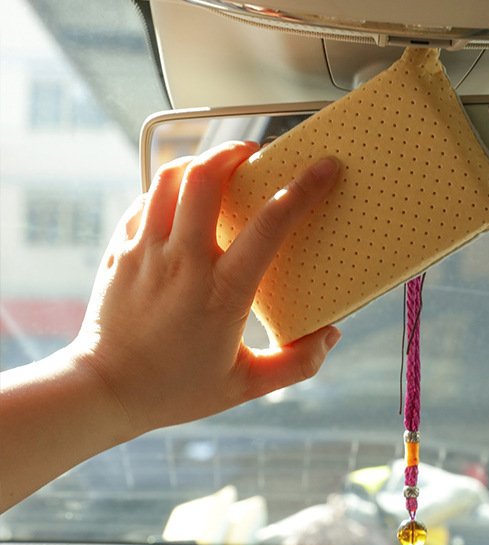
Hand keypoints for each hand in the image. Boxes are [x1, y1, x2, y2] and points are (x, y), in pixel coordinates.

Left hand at [72, 142, 341, 437]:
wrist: (102, 392)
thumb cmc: (174, 389)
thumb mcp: (246, 385)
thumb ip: (297, 362)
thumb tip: (331, 334)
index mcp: (223, 291)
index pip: (270, 224)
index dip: (303, 189)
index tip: (323, 168)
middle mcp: (184, 262)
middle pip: (207, 178)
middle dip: (234, 152)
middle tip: (253, 154)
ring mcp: (147, 252)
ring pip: (170, 178)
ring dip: (198, 162)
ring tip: (217, 166)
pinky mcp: (121, 250)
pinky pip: (145, 200)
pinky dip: (168, 190)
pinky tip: (181, 202)